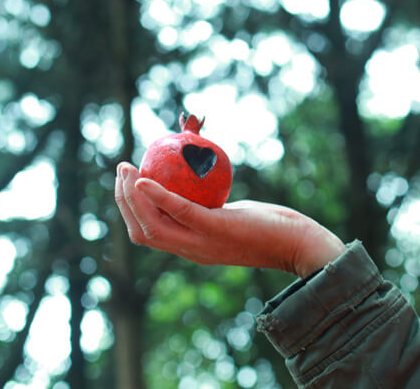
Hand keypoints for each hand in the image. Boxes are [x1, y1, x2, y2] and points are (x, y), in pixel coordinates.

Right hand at [114, 162, 345, 276]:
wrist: (297, 243)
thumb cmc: (269, 224)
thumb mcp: (233, 214)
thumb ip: (212, 204)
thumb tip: (198, 174)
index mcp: (193, 248)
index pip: (149, 234)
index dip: (131, 211)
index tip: (127, 184)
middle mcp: (192, 250)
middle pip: (142, 231)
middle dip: (123, 201)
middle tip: (121, 171)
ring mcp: (202, 243)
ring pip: (151, 225)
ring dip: (131, 197)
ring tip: (126, 169)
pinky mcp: (215, 230)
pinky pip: (180, 212)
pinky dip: (158, 197)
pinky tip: (145, 179)